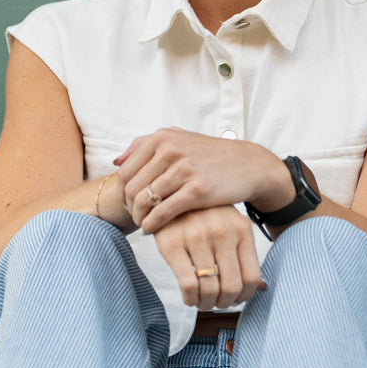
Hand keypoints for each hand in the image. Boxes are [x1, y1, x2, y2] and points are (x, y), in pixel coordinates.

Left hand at [115, 127, 289, 233]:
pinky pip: (162, 212)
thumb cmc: (212, 155)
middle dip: (130, 208)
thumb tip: (117, 160)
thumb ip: (147, 145)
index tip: (130, 204)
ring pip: (145, 201)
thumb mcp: (181, 139)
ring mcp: (185, 169)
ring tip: (145, 225)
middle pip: (132, 188)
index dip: (123, 192)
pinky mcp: (197, 189)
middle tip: (137, 218)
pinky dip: (152, 225)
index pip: (126, 171)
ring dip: (140, 219)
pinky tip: (154, 229)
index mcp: (163, 138)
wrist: (249, 165)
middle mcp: (171, 150)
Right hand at [154, 205, 264, 309]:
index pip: (251, 277)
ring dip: (206, 303)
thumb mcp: (233, 227)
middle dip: (224, 303)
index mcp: (242, 230)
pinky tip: (189, 296)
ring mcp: (198, 238)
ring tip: (202, 301)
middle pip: (231, 287)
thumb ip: (245, 255)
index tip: (234, 299)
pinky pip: (188, 285)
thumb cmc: (209, 216)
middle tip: (216, 303)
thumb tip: (262, 288)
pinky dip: (190, 299)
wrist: (175, 193)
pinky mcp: (173, 245)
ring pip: (210, 289)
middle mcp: (223, 233)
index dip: (244, 297)